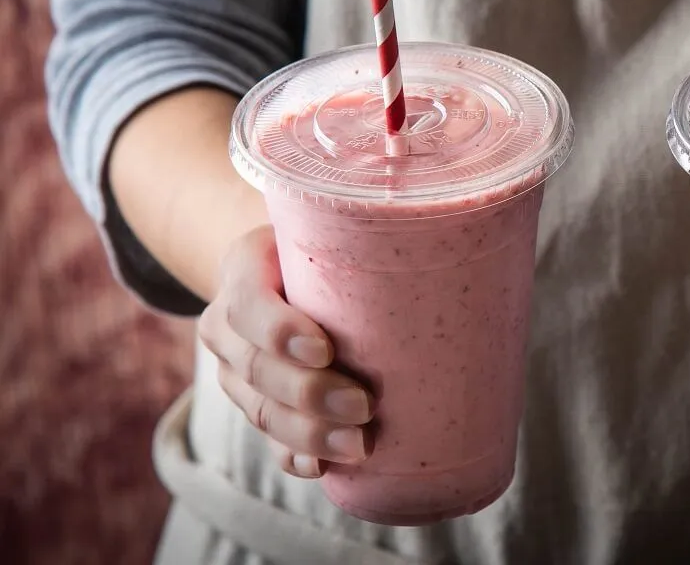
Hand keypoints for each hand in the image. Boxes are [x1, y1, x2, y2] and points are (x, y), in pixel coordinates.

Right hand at [198, 226, 374, 478]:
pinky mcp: (254, 404)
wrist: (281, 271)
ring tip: (360, 444)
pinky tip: (322, 466)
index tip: (326, 349)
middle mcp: (228, 325)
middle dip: (310, 394)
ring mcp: (236, 372)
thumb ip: (367, 235)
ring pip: (261, 411)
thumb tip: (457, 246)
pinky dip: (295, 456)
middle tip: (364, 404)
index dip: (280, 331)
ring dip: (309, 434)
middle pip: (257, 369)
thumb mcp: (329, 227)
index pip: (247, 303)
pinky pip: (267, 440)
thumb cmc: (324, 246)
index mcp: (243, 268)